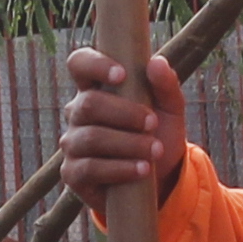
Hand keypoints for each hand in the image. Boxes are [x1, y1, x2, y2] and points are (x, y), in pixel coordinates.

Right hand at [54, 46, 187, 216]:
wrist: (161, 178)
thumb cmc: (159, 135)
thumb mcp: (170, 109)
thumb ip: (166, 85)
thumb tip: (156, 63)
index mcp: (95, 88)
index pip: (79, 64)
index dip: (95, 65)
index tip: (122, 75)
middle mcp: (77, 112)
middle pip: (89, 104)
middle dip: (125, 114)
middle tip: (153, 124)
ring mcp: (72, 143)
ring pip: (91, 138)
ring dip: (129, 144)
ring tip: (155, 151)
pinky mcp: (72, 174)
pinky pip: (89, 169)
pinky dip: (120, 168)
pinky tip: (141, 169)